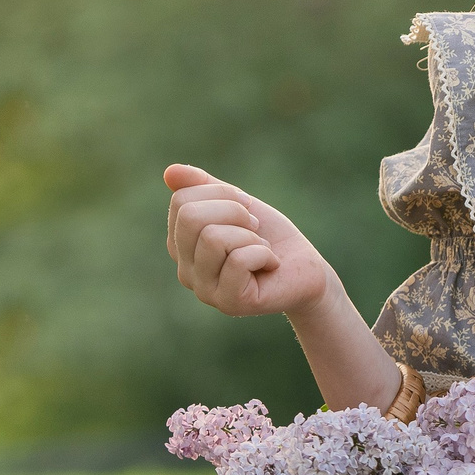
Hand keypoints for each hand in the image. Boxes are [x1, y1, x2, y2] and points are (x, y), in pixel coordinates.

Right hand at [163, 164, 334, 319]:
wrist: (305, 270)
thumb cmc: (270, 237)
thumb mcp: (239, 204)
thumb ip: (204, 187)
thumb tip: (170, 171)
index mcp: (180, 245)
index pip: (181, 200)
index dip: (223, 194)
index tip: (247, 208)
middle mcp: (184, 270)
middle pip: (191, 217)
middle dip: (235, 211)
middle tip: (255, 228)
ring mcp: (203, 290)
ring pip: (213, 238)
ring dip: (251, 236)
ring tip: (261, 249)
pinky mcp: (228, 302)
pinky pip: (238, 260)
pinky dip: (264, 254)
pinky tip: (269, 266)